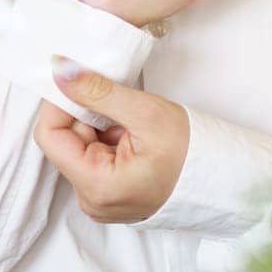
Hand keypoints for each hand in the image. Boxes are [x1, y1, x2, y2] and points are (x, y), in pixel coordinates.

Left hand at [33, 55, 189, 223]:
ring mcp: (99, 200)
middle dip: (86, 114)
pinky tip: (131, 135)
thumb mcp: (145, 113)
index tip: (80, 81)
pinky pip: (93, 157)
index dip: (59, 103)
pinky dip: (106, 137)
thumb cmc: (192, 152)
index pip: (50, 136)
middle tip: (118, 102)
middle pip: (65, 140)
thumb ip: (98, 91)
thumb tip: (60, 71)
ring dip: (99, 124)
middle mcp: (92, 200)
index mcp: (97, 187)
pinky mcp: (108, 194)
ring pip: (79, 145)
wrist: (222, 180)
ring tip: (131, 123)